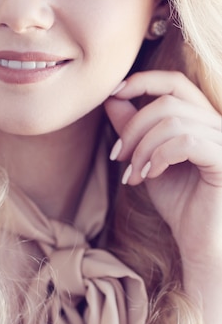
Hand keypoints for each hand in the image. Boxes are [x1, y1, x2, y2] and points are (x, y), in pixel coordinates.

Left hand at [105, 70, 221, 265]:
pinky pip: (186, 142)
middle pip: (167, 101)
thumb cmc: (178, 202)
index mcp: (203, 119)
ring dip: (142, 148)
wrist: (199, 241)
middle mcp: (219, 124)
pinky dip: (159, 156)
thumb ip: (133, 129)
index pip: (174, 82)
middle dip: (133, 127)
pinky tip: (150, 176)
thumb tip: (112, 97)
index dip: (142, 81)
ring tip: (133, 175)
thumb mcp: (147, 159)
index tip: (113, 94)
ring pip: (172, 122)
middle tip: (118, 156)